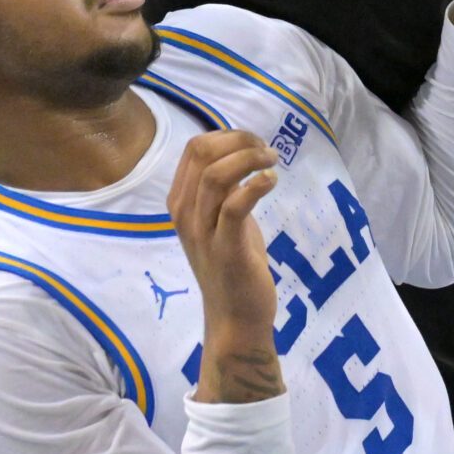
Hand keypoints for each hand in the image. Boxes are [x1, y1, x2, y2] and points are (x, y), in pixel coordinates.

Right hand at [168, 130, 281, 403]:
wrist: (235, 316)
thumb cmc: (231, 263)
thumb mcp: (221, 218)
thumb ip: (223, 188)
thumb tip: (241, 150)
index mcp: (180, 203)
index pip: (194, 148)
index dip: (229, 136)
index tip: (255, 145)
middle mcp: (184, 214)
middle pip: (202, 153)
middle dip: (240, 141)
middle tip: (267, 152)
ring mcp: (202, 232)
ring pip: (215, 175)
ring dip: (250, 158)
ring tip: (273, 163)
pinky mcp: (226, 248)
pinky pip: (235, 205)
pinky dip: (256, 185)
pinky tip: (272, 181)